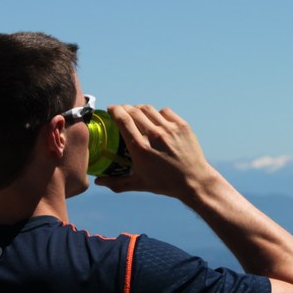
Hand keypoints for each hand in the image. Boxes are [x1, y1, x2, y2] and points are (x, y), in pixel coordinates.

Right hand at [94, 105, 217, 199]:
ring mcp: (169, 129)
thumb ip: (116, 183)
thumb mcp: (139, 184)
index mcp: (140, 148)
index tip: (111, 109)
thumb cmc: (165, 184)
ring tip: (137, 112)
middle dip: (125, 108)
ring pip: (149, 109)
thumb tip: (98, 181)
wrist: (194, 181)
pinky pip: (165, 112)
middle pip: (134, 110)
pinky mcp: (182, 126)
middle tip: (121, 111)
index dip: (114, 110)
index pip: (123, 119)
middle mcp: (154, 135)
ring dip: (139, 108)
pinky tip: (155, 119)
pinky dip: (157, 113)